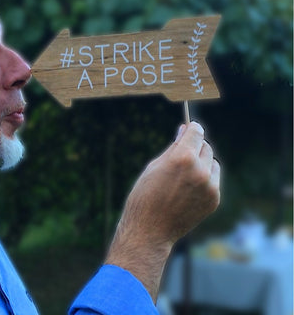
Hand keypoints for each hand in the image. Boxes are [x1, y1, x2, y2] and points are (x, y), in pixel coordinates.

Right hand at [106, 122, 220, 300]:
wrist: (150, 230)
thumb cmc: (145, 196)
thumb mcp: (154, 167)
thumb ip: (173, 148)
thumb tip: (184, 131)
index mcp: (183, 158)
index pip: (196, 132)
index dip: (191, 128)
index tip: (189, 128)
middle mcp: (200, 170)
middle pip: (205, 146)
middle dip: (195, 147)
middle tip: (182, 155)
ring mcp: (210, 186)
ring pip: (213, 163)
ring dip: (202, 163)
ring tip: (184, 176)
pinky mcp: (214, 200)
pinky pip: (214, 181)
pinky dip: (205, 180)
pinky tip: (187, 190)